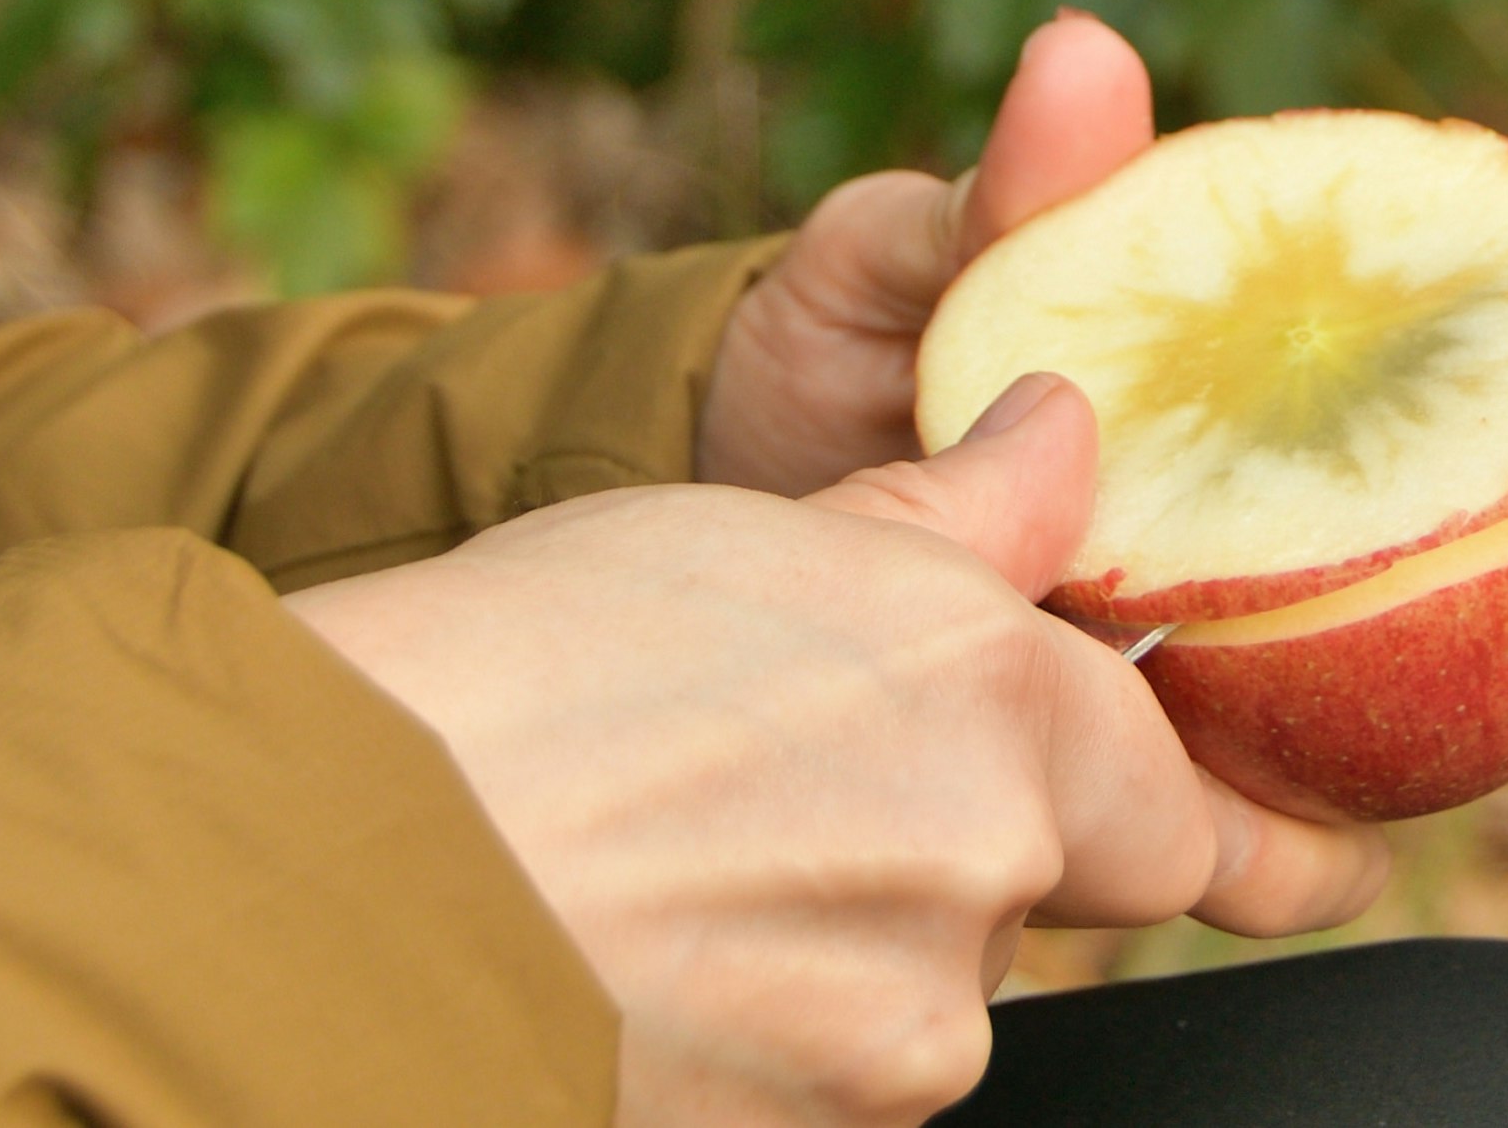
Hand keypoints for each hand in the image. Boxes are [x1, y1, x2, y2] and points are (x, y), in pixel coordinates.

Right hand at [289, 378, 1384, 1127]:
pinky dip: (752, 1025)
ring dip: (830, 933)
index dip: (1141, 790)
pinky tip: (637, 949)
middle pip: (1027, 888)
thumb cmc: (525, 677)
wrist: (330, 874)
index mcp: (1006, 711)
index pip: (1175, 797)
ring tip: (659, 851)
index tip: (1177, 813)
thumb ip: (955, 514)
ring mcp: (891, 1045)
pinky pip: (816, 1076)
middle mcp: (984, 887)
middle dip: (939, 843)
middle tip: (770, 781)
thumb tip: (1058, 444)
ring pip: (910, 988)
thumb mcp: (756, 529)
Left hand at [694, 12, 1507, 805]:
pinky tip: (1340, 851)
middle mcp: (1294, 537)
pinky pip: (1267, 851)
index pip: (1473, 364)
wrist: (701, 534)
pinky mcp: (1151, 808)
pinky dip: (1314, 858)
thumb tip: (1077, 54)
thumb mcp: (908, 265)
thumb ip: (1012, 197)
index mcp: (1267, 390)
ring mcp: (1243, 678)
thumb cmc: (834, 367)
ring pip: (1447, 716)